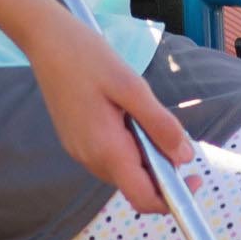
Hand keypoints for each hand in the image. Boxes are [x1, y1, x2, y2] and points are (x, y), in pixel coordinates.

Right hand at [21, 5, 193, 215]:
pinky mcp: (75, 140)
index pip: (144, 198)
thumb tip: (184, 157)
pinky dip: (127, 145)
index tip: (195, 178)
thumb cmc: (87, 57)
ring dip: (144, 154)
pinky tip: (125, 112)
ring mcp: (79, 150)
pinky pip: (109, 155)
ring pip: (123, 169)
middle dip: (161, 169)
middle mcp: (90, 158)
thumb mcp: (132, 87)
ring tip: (141, 113)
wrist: (45, 40)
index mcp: (106, 149)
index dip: (173, 199)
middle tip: (169, 129)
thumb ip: (160, 124)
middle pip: (135, 185)